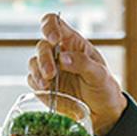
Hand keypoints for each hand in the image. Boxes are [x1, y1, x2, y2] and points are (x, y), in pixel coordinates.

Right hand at [28, 13, 126, 135]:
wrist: (102, 113)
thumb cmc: (104, 87)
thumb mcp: (100, 74)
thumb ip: (83, 63)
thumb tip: (63, 58)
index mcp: (73, 42)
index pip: (54, 23)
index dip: (50, 27)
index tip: (54, 39)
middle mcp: (58, 52)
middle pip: (42, 46)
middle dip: (44, 59)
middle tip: (51, 73)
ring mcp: (49, 69)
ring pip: (33, 62)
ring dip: (37, 72)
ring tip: (47, 84)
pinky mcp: (43, 85)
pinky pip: (32, 80)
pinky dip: (36, 84)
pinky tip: (46, 90)